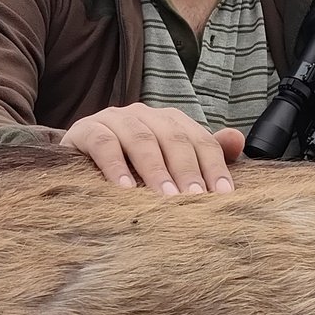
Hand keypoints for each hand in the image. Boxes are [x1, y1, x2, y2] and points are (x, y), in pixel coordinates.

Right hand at [63, 104, 242, 194]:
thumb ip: (203, 153)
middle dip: (187, 171)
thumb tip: (236, 139)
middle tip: (195, 200)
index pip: (200, 140)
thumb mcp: (168, 164)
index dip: (214, 167)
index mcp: (170, 120)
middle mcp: (145, 114)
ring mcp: (115, 119)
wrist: (77, 164)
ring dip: (155, 170)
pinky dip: (115, 166)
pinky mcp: (86, 130)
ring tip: (165, 198)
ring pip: (142, 140)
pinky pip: (104, 144)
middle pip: (174, 139)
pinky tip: (124, 188)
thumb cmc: (130, 168)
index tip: (223, 196)